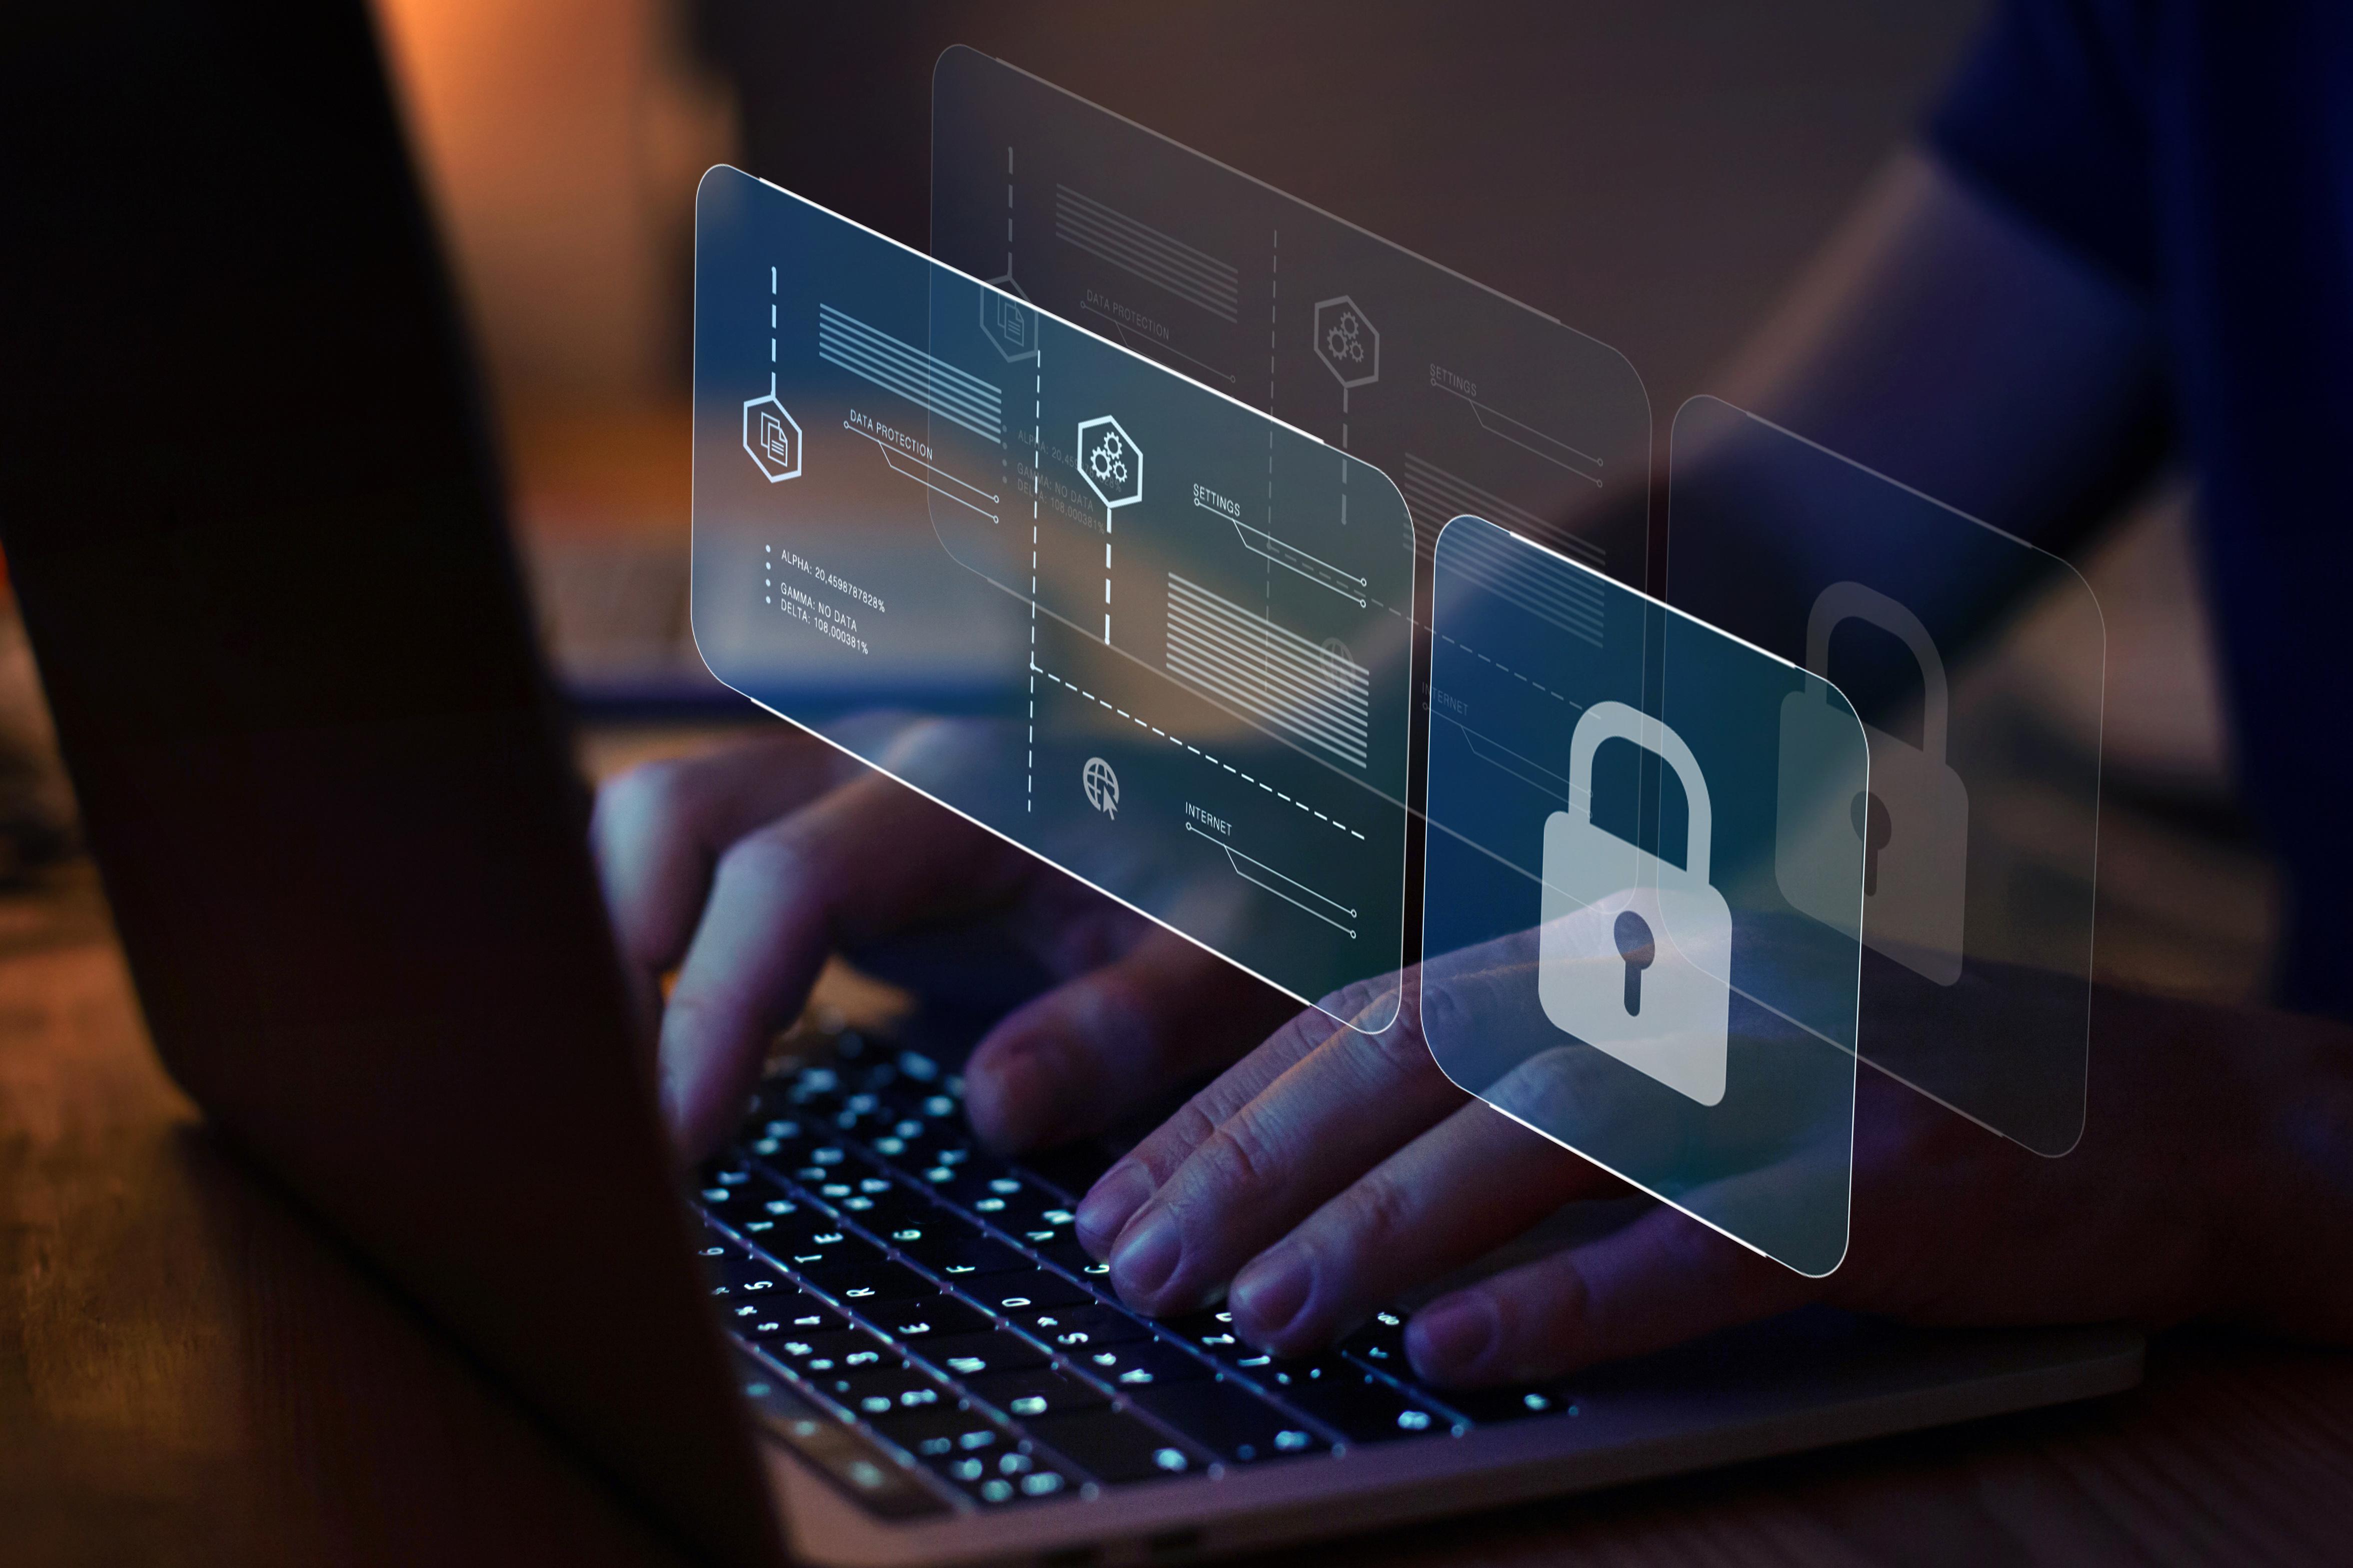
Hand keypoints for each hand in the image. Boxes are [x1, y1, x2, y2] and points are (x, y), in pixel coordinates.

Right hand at [592, 725, 1292, 1158]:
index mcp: (965, 793)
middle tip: (625, 1119)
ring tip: (633, 1087)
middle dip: (615, 958)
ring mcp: (835, 785)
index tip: (677, 1140)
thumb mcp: (1227, 958)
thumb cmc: (1242, 877)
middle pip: (672, 812)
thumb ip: (1134, 1023)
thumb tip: (996, 1107)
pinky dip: (650, 933)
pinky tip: (666, 1043)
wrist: (1252, 795)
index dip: (712, 1005)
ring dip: (617, 940)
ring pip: (659, 820)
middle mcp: (875, 766)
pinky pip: (694, 855)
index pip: (787, 880)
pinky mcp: (823, 829)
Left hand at [1073, 964, 2352, 1384]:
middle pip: (1423, 1057)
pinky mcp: (1879, 1170)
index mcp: (1613, 944)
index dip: (1232, 1103)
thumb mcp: (1682, 1056)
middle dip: (1258, 1163)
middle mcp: (1679, 975)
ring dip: (1379, 1232)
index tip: (1120, 1195)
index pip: (1372, 1010)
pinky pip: (1696, 1240)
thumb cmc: (1868, 1096)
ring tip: (1258, 1318)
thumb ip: (1526, 1097)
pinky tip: (1457, 1353)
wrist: (2150, 1108)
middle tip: (1138, 1265)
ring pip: (1538, 1136)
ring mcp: (1783, 1062)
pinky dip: (1568, 1299)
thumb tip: (1327, 1212)